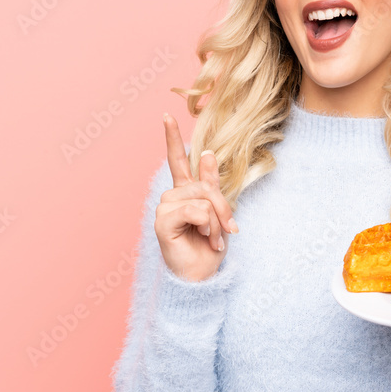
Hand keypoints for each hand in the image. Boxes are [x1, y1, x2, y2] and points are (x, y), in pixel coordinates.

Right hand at [154, 114, 237, 280]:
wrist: (203, 276)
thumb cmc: (210, 248)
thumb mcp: (219, 212)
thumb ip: (210, 184)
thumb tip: (204, 152)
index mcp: (185, 192)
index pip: (177, 160)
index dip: (172, 138)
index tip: (167, 115)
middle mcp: (172, 196)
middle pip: (204, 185)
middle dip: (222, 207)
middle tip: (228, 230)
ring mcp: (165, 208)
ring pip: (202, 198)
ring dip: (216, 221)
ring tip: (213, 238)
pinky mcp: (162, 221)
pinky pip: (194, 210)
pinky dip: (207, 225)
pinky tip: (204, 238)